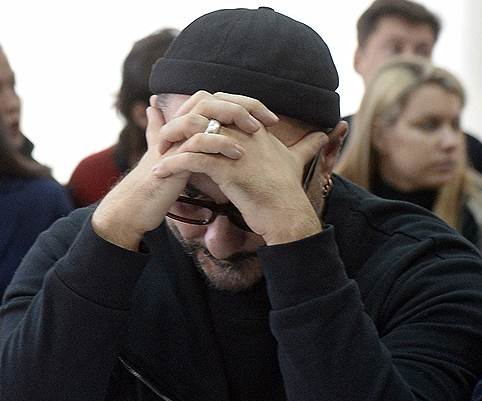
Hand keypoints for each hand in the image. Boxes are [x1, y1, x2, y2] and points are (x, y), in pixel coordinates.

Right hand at [92, 92, 270, 249]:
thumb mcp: (177, 159)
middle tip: (268, 121)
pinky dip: (219, 142)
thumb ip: (184, 143)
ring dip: (233, 117)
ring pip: (204, 110)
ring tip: (255, 132)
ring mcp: (174, 137)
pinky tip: (238, 153)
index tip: (269, 119)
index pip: (216, 100)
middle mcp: (177, 125)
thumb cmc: (161, 183)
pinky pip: (198, 139)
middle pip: (211, 97)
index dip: (244, 104)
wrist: (140, 206)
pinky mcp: (173, 155)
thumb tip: (179, 126)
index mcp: (183, 124)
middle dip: (243, 105)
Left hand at [152, 96, 330, 243]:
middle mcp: (244, 133)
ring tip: (157, 154)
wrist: (288, 215)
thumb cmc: (289, 190)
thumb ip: (308, 145)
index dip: (202, 111)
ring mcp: (235, 150)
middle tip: (164, 137)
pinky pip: (191, 160)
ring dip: (171, 142)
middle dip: (180, 122)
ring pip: (194, 133)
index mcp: (254, 128)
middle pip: (204, 113)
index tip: (185, 124)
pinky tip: (159, 173)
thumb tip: (325, 134)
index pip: (223, 105)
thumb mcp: (298, 161)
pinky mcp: (227, 169)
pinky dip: (172, 165)